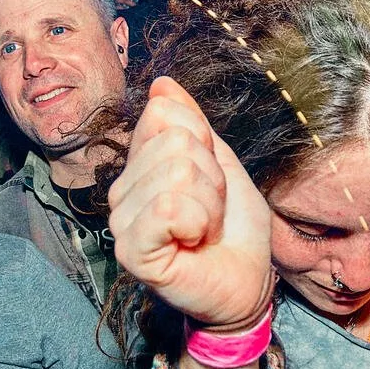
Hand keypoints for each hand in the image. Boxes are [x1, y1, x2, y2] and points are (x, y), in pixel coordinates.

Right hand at [109, 77, 272, 327]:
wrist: (247, 284)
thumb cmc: (234, 231)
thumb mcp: (222, 164)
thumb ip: (193, 123)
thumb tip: (162, 83)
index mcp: (140, 165)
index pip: (164, 114)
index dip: (205, 144)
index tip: (212, 181)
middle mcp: (122, 190)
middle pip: (175, 143)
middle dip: (212, 179)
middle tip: (211, 213)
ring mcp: (122, 221)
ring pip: (176, 174)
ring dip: (209, 205)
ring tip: (204, 230)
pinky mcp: (132, 250)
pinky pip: (167, 207)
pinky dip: (197, 223)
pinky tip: (193, 243)